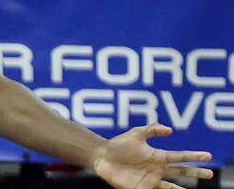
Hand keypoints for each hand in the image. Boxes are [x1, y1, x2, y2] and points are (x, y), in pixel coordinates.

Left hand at [92, 124, 212, 188]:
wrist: (101, 157)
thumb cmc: (118, 145)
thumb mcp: (135, 134)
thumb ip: (151, 129)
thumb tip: (169, 130)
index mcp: (158, 156)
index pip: (180, 157)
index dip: (194, 156)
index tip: (207, 155)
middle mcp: (158, 169)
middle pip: (181, 172)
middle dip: (196, 173)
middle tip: (210, 174)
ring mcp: (151, 180)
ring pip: (172, 186)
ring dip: (182, 188)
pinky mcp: (142, 188)